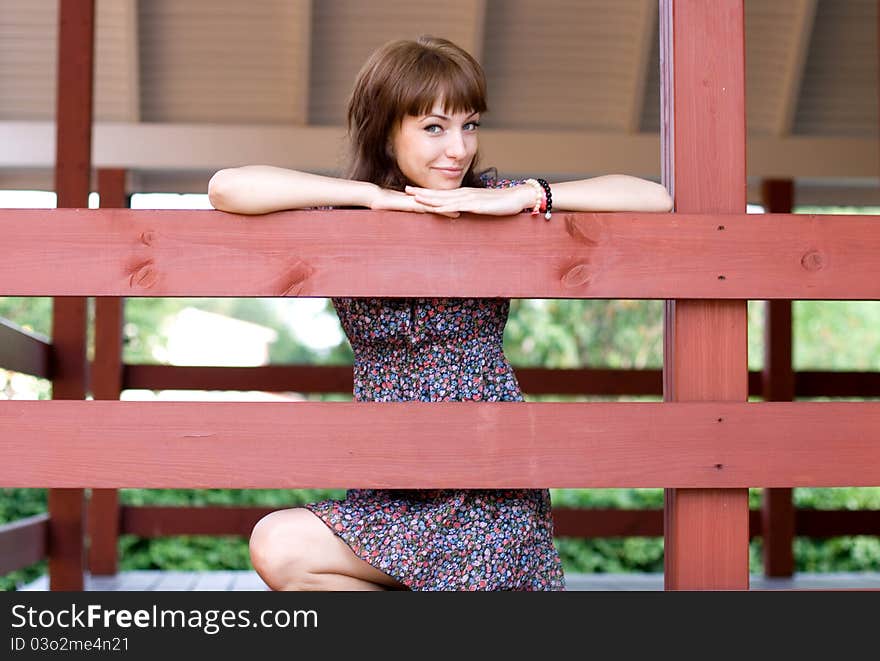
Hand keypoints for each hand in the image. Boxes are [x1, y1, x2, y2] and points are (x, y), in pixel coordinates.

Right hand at [369, 187, 459, 217]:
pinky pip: (429, 208)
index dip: (452, 202)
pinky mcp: (412, 205)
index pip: (440, 200)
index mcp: (421, 199)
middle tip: (471, 207)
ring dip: (451, 208)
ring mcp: (417, 201)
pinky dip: (439, 210)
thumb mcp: (401, 206)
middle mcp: (421, 199)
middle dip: (457, 204)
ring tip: (465, 212)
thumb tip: (420, 210)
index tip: (464, 205)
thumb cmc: (384, 202)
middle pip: (443, 201)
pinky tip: (449, 213)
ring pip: (439, 204)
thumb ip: (411, 207)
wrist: (373, 196)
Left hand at [405, 185, 534, 216]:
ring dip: (430, 198)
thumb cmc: (502, 202)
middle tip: (406, 190)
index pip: (442, 193)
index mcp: (464, 194)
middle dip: (422, 192)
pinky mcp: (476, 204)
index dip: (427, 192)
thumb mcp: (483, 205)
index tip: (414, 192)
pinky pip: (457, 206)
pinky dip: (445, 207)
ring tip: (415, 198)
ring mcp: (469, 199)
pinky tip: (435, 208)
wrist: (518, 197)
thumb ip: (471, 208)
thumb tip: (462, 212)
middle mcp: (464, 194)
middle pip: (439, 193)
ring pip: (445, 198)